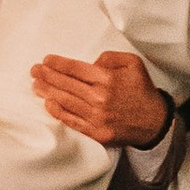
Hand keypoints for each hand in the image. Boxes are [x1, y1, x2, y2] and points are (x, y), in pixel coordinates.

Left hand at [29, 49, 169, 145]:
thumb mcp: (133, 63)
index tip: (46, 60)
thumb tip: (91, 62)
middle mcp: (100, 97)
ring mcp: (97, 116)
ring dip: (47, 92)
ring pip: (66, 102)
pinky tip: (48, 104)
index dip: (57, 64)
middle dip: (47, 75)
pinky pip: (72, 121)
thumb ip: (110, 57)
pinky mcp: (96, 132)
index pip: (75, 69)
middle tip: (34, 70)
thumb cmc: (142, 90)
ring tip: (36, 84)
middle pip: (66, 84)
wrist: (154, 122)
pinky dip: (58, 112)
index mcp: (107, 78)